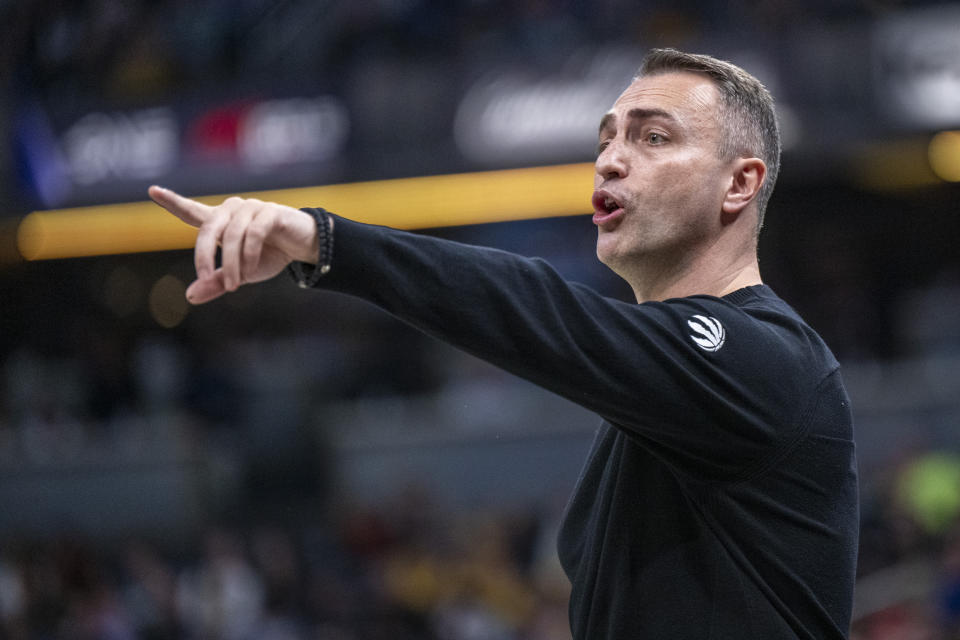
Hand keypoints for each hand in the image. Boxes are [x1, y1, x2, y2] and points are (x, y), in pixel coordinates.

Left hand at [148, 186, 318, 303]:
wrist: (305, 248)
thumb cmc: (270, 256)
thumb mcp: (241, 274)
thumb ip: (217, 283)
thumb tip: (190, 297)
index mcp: (222, 221)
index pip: (192, 210)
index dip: (172, 201)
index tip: (152, 191)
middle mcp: (233, 209)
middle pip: (207, 228)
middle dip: (203, 255)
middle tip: (205, 278)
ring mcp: (252, 208)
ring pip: (231, 236)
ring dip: (231, 264)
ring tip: (235, 285)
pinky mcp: (271, 212)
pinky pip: (252, 234)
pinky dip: (248, 256)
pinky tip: (250, 272)